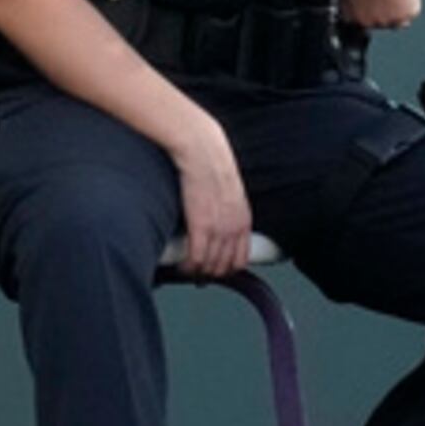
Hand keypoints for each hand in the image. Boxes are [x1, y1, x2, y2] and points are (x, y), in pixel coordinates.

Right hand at [168, 120, 253, 282]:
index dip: (227, 268)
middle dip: (211, 274)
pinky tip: (181, 266)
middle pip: (225, 267)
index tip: (214, 268)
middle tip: (197, 273)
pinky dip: (187, 268)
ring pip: (210, 267)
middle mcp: (234, 228)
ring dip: (197, 273)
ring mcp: (219, 229)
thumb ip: (228, 211)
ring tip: (187, 269)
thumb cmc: (211, 165)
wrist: (202, 151)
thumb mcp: (230, 192)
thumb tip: (218, 221)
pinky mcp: (200, 227)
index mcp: (243, 220)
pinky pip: (196, 259)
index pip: (241, 259)